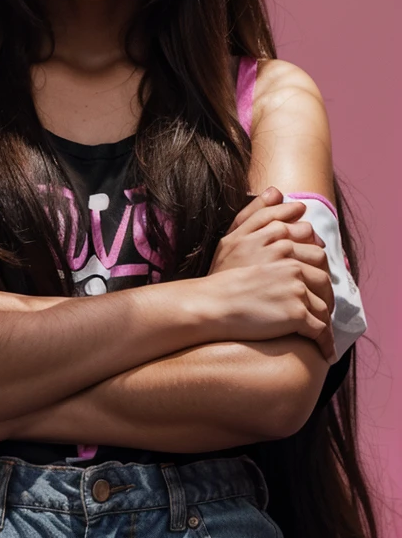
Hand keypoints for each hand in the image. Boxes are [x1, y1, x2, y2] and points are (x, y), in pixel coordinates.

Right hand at [204, 188, 335, 363]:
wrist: (211, 306)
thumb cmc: (219, 275)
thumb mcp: (234, 237)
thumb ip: (257, 213)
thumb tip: (277, 191)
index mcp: (277, 240)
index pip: (311, 243)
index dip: (312, 259)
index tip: (308, 273)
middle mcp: (289, 258)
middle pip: (323, 270)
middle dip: (324, 287)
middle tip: (319, 300)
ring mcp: (295, 286)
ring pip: (325, 299)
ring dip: (326, 312)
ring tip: (319, 323)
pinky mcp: (296, 313)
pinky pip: (320, 328)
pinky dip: (323, 340)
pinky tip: (320, 346)